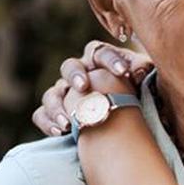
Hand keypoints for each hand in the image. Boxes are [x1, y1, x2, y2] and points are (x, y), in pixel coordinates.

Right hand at [32, 40, 153, 135]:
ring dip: (58, 106)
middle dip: (75, 76)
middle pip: (69, 67)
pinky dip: (47, 122)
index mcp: (98, 59)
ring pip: (52, 94)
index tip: (124, 72)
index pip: (100, 52)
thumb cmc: (133, 89)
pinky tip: (60, 131)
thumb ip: (141, 69)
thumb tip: (139, 71)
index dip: (111, 60)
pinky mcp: (55, 112)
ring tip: (69, 121)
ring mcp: (64, 92)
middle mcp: (78, 73)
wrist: (124, 113)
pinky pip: (42, 114)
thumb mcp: (140, 77)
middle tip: (83, 86)